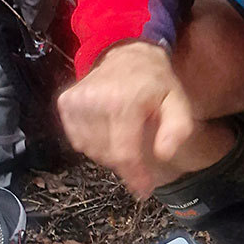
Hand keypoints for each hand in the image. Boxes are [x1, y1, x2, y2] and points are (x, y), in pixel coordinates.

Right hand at [57, 41, 194, 196]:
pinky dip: (94, 143)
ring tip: (124, 134)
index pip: (124, 153)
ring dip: (109, 152)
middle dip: (125, 162)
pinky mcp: (65, 103)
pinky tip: (108, 128)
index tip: (143, 191)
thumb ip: (177, 129)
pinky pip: (79, 141)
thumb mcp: (178, 102)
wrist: (127, 53)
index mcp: (123, 102)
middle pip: (107, 155)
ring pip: (91, 150)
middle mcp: (94, 101)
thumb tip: (163, 154)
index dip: (134, 177)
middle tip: (139, 148)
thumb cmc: (156, 83)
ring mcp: (75, 102)